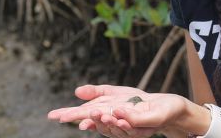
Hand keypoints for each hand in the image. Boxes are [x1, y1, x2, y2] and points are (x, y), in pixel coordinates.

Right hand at [48, 85, 193, 136]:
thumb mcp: (114, 93)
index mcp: (105, 114)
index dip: (70, 116)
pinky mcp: (144, 126)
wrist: (165, 106)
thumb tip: (76, 92)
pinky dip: (125, 121)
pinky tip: (118, 115)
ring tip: (99, 114)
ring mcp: (129, 128)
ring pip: (114, 129)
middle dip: (88, 122)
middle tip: (79, 120)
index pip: (84, 116)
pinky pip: (133, 126)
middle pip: (97, 125)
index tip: (56, 116)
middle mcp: (114, 124)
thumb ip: (96, 92)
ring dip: (105, 123)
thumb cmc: (137, 102)